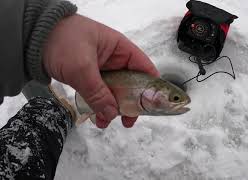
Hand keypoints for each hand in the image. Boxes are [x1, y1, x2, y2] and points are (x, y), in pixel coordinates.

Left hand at [43, 14, 158, 127]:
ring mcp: (101, 69)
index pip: (144, 67)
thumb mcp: (82, 68)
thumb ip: (98, 92)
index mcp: (119, 49)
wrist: (31, 38)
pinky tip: (97, 117)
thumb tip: (112, 114)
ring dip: (113, 108)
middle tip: (127, 120)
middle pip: (131, 83)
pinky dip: (100, 105)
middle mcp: (114, 59)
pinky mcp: (89, 77)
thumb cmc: (61, 40)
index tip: (151, 106)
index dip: (151, 86)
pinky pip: (100, 93)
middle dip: (130, 103)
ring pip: (115, 91)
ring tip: (106, 122)